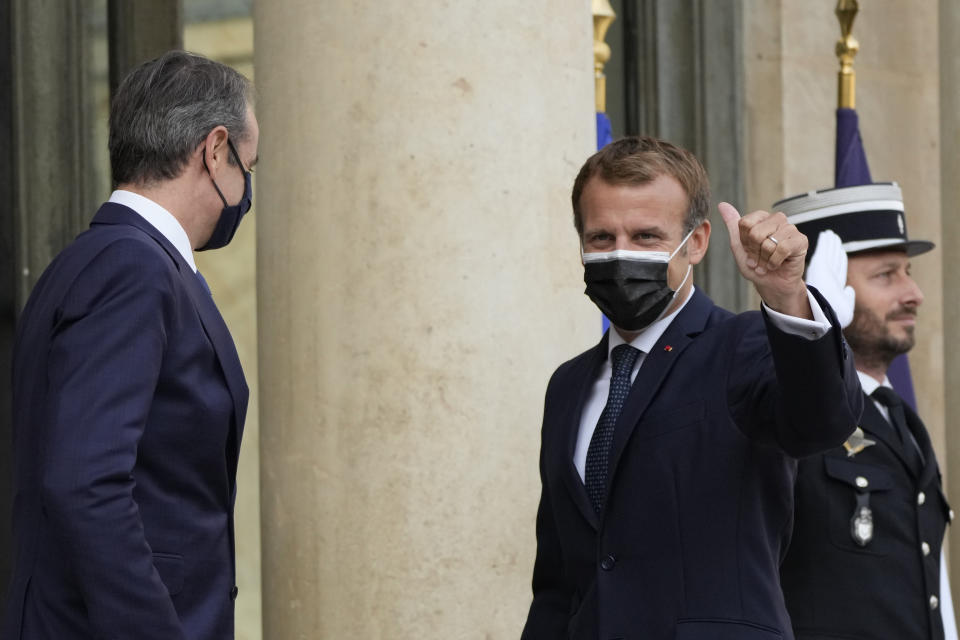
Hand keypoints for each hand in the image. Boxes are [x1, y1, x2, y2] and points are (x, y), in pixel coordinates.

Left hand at [718, 202, 810, 317]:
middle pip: (755, 233)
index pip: (745, 223)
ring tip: (767, 263)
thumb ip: (732, 225)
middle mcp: (777, 219)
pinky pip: (783, 249)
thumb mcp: (738, 246)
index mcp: (761, 217)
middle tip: (758, 260)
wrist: (771, 285)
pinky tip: (776, 265)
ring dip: (764, 260)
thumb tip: (722, 204)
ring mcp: (790, 228)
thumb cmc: (756, 265)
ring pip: (769, 243)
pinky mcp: (801, 240)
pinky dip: (775, 262)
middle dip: (754, 253)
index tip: (749, 250)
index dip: (744, 242)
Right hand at [804, 230, 854, 327]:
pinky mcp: (820, 267)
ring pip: (830, 252)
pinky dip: (824, 243)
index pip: (838, 268)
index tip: (838, 249)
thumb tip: (849, 289)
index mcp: (834, 286)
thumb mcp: (846, 307)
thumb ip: (849, 297)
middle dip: (833, 248)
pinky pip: (823, 251)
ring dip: (830, 243)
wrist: (826, 315)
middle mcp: (829, 277)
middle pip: (834, 258)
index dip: (839, 258)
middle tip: (832, 237)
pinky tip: (825, 235)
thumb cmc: (835, 316)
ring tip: (829, 234)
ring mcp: (825, 271)